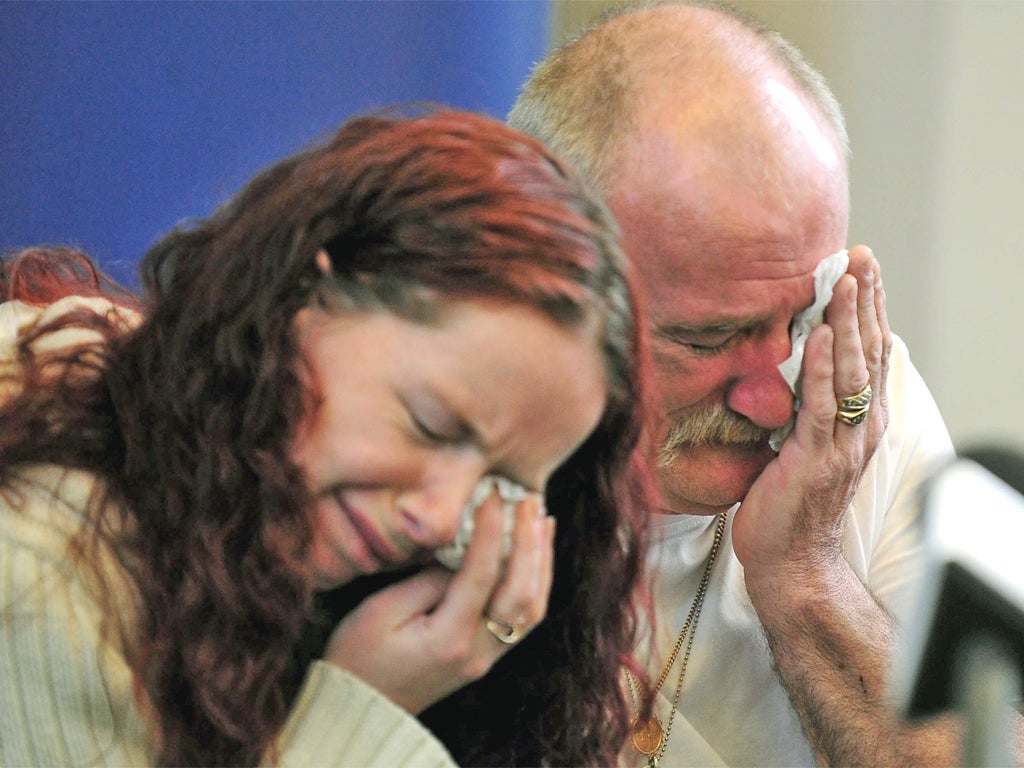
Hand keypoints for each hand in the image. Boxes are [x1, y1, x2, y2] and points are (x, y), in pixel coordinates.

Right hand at [321, 490, 554, 713]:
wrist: (362, 710)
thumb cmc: (358, 656)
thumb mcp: (380, 610)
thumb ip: (426, 580)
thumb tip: (463, 552)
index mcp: (447, 639)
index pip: (482, 575)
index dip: (492, 530)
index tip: (494, 495)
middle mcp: (477, 652)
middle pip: (522, 593)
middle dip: (529, 541)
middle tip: (529, 500)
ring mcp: (487, 659)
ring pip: (533, 608)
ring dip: (541, 559)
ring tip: (541, 518)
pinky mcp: (487, 658)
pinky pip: (524, 618)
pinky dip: (535, 581)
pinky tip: (534, 553)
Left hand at [734, 245, 891, 586]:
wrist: (792, 563)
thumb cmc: (790, 506)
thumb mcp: (802, 447)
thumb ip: (806, 409)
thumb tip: (792, 372)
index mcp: (860, 424)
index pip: (868, 355)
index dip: (868, 311)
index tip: (863, 269)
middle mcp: (860, 429)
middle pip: (867, 353)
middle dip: (865, 301)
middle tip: (861, 255)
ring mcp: (841, 444)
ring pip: (850, 371)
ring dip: (848, 321)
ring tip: (845, 277)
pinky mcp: (814, 458)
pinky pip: (820, 405)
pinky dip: (820, 367)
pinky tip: (820, 333)